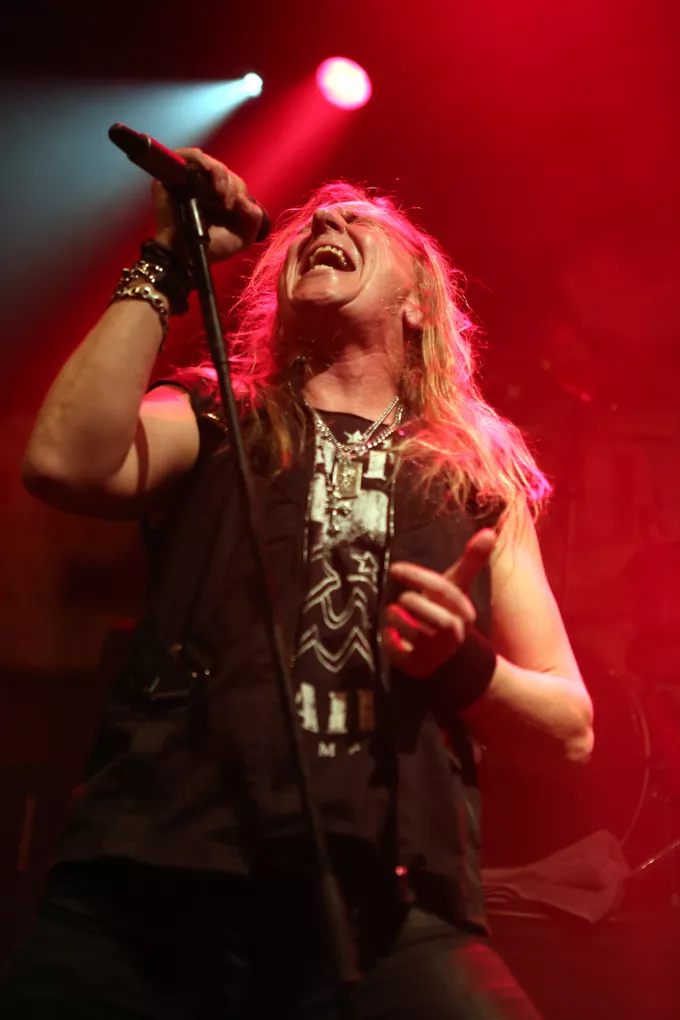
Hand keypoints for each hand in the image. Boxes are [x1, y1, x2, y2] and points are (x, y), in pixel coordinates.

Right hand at [151, 148, 263, 260]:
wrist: (186, 256)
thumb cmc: (212, 247)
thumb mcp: (243, 237)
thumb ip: (254, 218)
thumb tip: (245, 198)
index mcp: (220, 197)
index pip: (234, 180)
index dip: (237, 189)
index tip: (233, 208)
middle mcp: (204, 185)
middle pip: (221, 169)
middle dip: (229, 183)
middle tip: (226, 203)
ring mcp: (186, 179)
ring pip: (205, 160)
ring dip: (217, 171)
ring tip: (219, 190)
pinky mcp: (171, 176)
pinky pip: (185, 155)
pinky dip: (198, 159)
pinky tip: (207, 172)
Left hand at [382, 528, 496, 678]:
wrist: (451, 659)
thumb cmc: (447, 612)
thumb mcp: (457, 587)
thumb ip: (471, 561)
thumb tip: (490, 532)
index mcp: (464, 612)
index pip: (443, 589)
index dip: (416, 576)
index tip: (395, 569)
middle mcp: (454, 635)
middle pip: (430, 613)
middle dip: (412, 602)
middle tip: (402, 598)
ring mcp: (437, 654)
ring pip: (413, 633)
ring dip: (395, 619)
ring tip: (393, 613)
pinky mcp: (418, 667)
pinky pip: (398, 654)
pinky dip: (389, 642)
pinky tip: (390, 634)